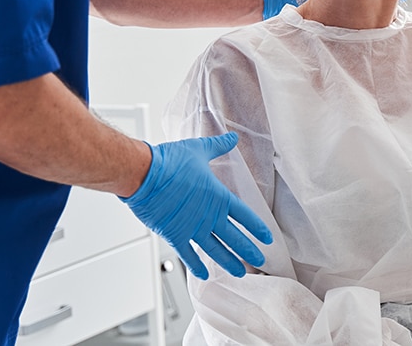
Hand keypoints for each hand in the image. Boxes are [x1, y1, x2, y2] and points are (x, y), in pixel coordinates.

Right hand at [122, 133, 272, 278]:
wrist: (144, 174)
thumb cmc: (169, 161)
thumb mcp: (199, 149)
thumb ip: (219, 146)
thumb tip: (232, 137)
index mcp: (218, 197)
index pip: (245, 216)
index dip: (257, 228)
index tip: (268, 239)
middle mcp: (209, 216)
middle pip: (235, 238)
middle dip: (249, 251)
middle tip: (261, 261)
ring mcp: (192, 228)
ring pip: (216, 251)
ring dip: (229, 263)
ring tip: (239, 272)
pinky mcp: (174, 235)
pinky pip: (188, 255)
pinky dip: (196, 266)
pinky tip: (203, 274)